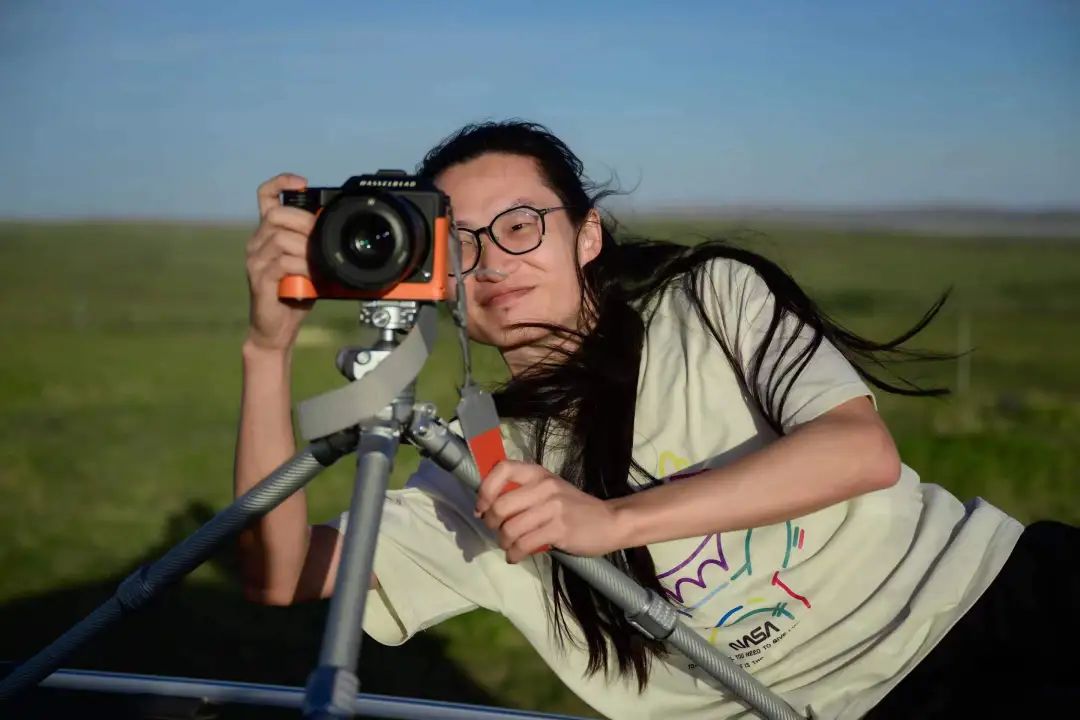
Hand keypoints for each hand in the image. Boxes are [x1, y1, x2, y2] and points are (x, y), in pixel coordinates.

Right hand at [244, 173, 315, 352]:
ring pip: (281, 239)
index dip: (281, 183)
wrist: (277, 328)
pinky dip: (302, 268)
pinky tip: (311, 277)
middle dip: (304, 223)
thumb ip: (314, 244)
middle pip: (276, 215)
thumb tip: (334, 229)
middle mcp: (257, 243)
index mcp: (267, 234)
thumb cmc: (295, 295)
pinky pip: (281, 263)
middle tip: (321, 239)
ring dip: (306, 250)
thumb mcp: (309, 263)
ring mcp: (255, 260)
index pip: (265, 197)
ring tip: (318, 265)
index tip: (302, 183)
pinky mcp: (259, 278)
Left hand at [475, 460, 624, 562]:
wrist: (610, 521)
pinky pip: (524, 545)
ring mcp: (553, 507)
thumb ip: (522, 493)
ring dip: (503, 542)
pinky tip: (516, 556)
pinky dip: (514, 554)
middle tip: (497, 531)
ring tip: (509, 547)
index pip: (502, 469)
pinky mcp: (559, 529)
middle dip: (491, 523)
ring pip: (510, 528)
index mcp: (538, 473)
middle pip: (500, 505)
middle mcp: (544, 486)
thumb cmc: (574, 508)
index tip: (482, 506)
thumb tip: (486, 508)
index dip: (485, 489)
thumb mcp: (549, 491)